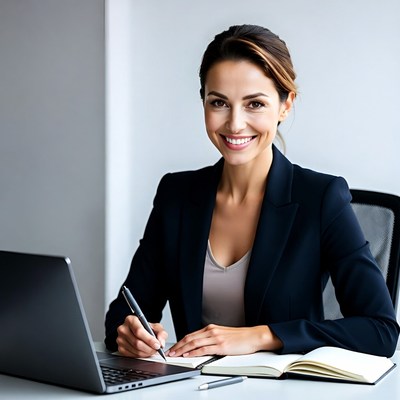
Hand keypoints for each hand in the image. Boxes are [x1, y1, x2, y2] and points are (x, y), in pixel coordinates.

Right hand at [116, 315, 167, 357]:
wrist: (139, 332)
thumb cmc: (146, 328)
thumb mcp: (156, 327)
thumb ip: (161, 333)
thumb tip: (161, 342)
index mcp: (130, 320)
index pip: (139, 331)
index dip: (149, 339)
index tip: (157, 345)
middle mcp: (123, 329)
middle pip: (137, 342)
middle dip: (149, 348)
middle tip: (156, 349)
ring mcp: (120, 339)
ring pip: (135, 350)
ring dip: (146, 353)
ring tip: (152, 350)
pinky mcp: (120, 348)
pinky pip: (132, 355)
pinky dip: (141, 355)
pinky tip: (145, 352)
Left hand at [166, 324, 281, 357]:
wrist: (252, 336)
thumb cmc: (239, 337)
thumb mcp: (222, 335)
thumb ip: (211, 338)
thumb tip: (201, 345)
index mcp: (211, 328)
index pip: (191, 335)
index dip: (181, 341)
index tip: (174, 347)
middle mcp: (211, 331)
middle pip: (190, 338)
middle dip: (178, 346)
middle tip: (170, 352)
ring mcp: (216, 338)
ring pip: (194, 343)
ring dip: (183, 349)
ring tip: (175, 354)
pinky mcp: (221, 346)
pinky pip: (204, 349)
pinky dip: (194, 352)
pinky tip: (188, 355)